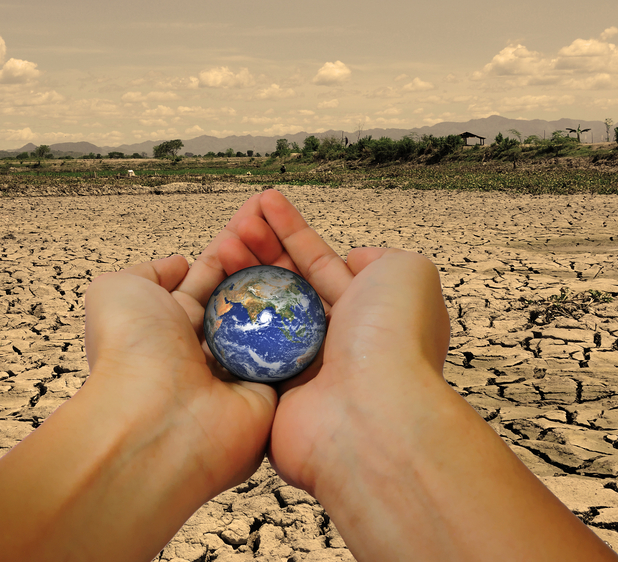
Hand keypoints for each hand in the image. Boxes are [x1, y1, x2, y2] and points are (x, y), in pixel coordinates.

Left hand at [84, 191, 277, 493]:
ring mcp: (240, 371)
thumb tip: (180, 264)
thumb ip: (148, 271)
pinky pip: (293, 352)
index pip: (208, 279)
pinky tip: (314, 285)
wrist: (158, 419)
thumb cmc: (129, 350)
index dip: (230, 249)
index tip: (254, 217)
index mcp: (169, 325)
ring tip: (295, 243)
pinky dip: (304, 322)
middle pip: (242, 295)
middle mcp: (204, 349)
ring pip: (271, 318)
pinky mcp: (271, 393)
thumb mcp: (116, 290)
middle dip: (260, 257)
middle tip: (277, 227)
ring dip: (284, 281)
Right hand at [216, 189, 449, 493]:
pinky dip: (225, 322)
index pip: (320, 263)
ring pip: (260, 312)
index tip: (263, 202)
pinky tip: (209, 290)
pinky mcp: (269, 393)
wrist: (368, 415)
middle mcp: (335, 339)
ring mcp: (300, 367)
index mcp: (368, 311)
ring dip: (238, 275)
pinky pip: (241, 351)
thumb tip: (355, 261)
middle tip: (233, 224)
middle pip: (285, 285)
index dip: (290, 230)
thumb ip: (382, 258)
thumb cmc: (393, 339)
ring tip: (219, 243)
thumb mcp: (409, 273)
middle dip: (258, 249)